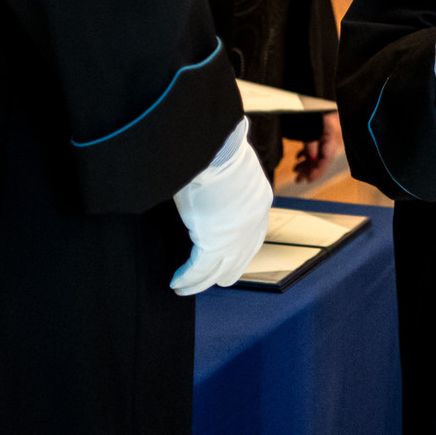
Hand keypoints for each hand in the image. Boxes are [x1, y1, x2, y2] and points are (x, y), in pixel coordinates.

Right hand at [171, 119, 272, 295]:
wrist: (215, 147)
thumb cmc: (217, 149)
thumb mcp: (229, 167)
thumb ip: (225, 183)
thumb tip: (208, 181)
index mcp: (259, 202)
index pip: (252, 236)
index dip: (237, 251)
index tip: (224, 259)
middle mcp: (253, 224)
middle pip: (240, 260)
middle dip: (221, 271)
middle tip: (204, 278)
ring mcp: (236, 237)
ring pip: (218, 271)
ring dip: (200, 281)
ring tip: (184, 287)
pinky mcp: (215, 244)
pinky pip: (199, 270)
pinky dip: (186, 278)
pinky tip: (176, 282)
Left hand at [293, 111, 343, 183]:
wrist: (318, 92)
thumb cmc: (315, 107)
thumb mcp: (312, 126)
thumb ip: (311, 142)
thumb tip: (310, 158)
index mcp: (331, 136)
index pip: (326, 159)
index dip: (317, 171)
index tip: (308, 179)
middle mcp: (331, 138)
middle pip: (321, 159)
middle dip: (309, 170)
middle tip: (298, 179)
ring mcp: (327, 135)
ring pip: (317, 154)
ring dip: (306, 163)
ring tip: (295, 170)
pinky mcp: (323, 132)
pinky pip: (315, 146)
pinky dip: (306, 154)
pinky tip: (298, 158)